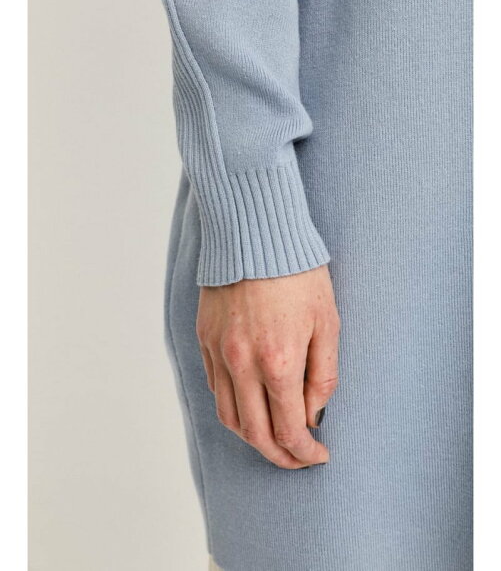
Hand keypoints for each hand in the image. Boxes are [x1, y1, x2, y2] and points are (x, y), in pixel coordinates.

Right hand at [196, 264, 339, 468]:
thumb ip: (323, 375)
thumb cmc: (299, 274)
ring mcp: (218, 351)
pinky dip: (233, 406)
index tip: (318, 455)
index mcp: (278, 361)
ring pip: (229, 416)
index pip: (288, 428)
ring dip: (252, 436)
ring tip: (273, 437)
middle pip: (254, 433)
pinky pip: (215, 387)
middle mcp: (242, 363)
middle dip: (279, 455)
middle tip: (297, 458)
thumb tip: (313, 414)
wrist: (256, 233)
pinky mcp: (204, 338)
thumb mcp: (328, 322)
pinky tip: (251, 403)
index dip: (305, 451)